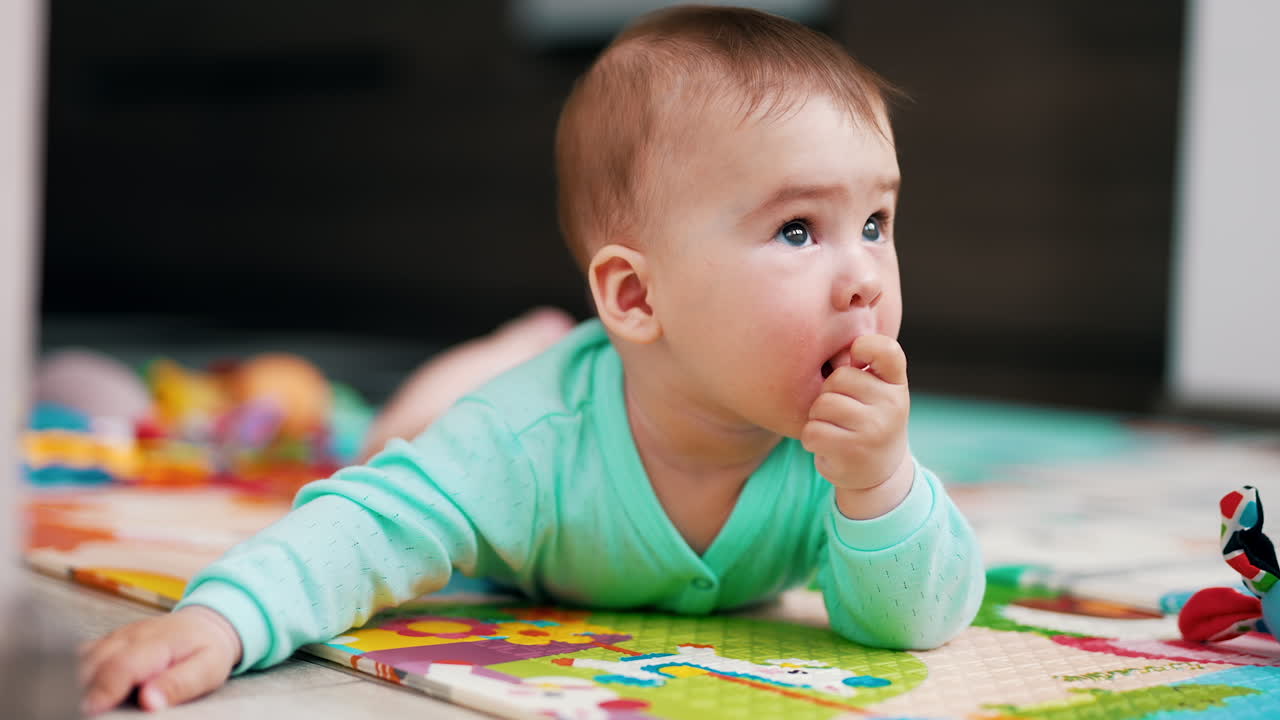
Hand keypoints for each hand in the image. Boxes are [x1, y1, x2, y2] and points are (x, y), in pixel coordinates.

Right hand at [80, 605, 241, 714]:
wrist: (207, 624)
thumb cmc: (207, 650)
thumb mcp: (206, 671)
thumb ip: (178, 685)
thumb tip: (150, 701)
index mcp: (158, 642)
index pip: (122, 665)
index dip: (104, 690)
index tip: (92, 710)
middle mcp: (133, 635)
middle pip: (95, 661)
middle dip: (84, 688)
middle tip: (84, 711)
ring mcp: (119, 636)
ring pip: (84, 657)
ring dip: (77, 680)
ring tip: (83, 702)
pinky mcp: (110, 641)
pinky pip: (84, 654)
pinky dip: (77, 670)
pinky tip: (83, 687)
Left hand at [802, 334, 911, 518]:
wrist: (880, 473)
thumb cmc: (871, 421)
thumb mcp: (879, 393)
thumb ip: (864, 370)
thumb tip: (840, 352)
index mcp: (896, 385)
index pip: (886, 351)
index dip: (865, 345)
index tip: (855, 357)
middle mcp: (892, 405)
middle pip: (838, 378)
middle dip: (829, 393)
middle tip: (839, 411)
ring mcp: (874, 429)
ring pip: (822, 404)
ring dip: (818, 416)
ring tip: (833, 428)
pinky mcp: (853, 451)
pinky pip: (813, 431)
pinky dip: (811, 438)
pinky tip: (827, 445)